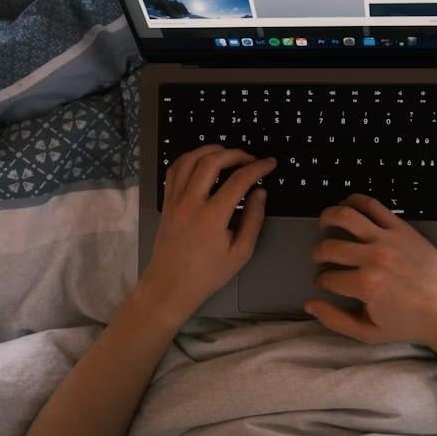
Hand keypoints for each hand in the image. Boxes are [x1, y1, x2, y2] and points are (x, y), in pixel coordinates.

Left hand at [141, 145, 276, 321]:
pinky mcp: (166, 201)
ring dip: (211, 150)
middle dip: (235, 154)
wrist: (170, 285)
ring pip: (190, 159)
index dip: (258, 167)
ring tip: (228, 154)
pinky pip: (175, 170)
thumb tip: (260, 192)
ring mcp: (174, 199)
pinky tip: (203, 161)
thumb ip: (253, 219)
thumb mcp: (241, 253)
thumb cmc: (208, 274)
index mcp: (213, 216)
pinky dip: (190, 158)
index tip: (270, 163)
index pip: (239, 180)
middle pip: (212, 161)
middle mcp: (191, 202)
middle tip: (250, 158)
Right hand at [305, 194, 436, 351]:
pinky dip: (354, 201)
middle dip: (318, 253)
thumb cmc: (409, 324)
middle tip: (320, 258)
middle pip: (330, 247)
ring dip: (328, 217)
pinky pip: (372, 205)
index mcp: (366, 286)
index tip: (324, 283)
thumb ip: (336, 321)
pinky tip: (346, 206)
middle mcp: (374, 258)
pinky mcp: (402, 227)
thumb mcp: (370, 333)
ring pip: (346, 216)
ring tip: (324, 224)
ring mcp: (388, 239)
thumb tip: (310, 304)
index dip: (321, 281)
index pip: (327, 278)